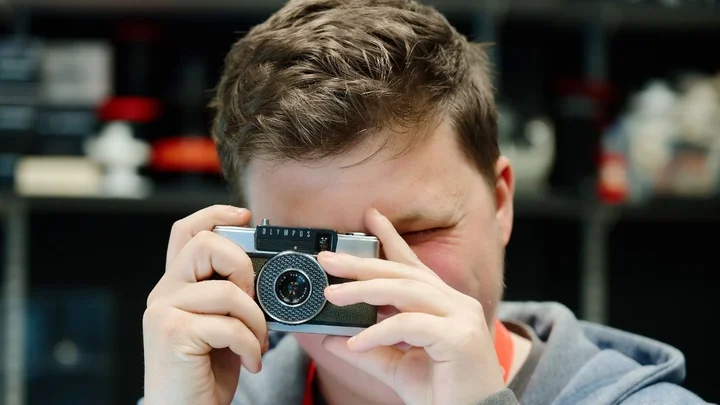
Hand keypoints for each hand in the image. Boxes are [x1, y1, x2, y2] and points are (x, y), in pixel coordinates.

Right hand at [142, 205, 267, 404]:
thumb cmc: (204, 372)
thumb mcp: (220, 325)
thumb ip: (229, 296)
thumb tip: (261, 273)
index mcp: (176, 285)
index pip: (186, 232)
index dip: (213, 214)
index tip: (244, 215)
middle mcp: (164, 293)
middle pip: (206, 245)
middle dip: (243, 269)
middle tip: (253, 302)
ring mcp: (164, 312)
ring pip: (226, 291)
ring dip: (255, 321)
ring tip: (255, 343)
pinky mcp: (172, 335)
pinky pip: (228, 325)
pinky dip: (250, 345)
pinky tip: (250, 360)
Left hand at [318, 208, 505, 404]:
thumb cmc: (444, 393)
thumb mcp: (398, 368)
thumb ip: (369, 349)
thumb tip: (332, 337)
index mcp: (443, 305)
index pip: (413, 265)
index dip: (391, 239)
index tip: (370, 217)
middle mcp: (455, 304)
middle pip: (403, 273)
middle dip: (363, 262)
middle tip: (328, 258)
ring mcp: (461, 318)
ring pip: (406, 290)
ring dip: (364, 290)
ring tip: (332, 294)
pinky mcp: (459, 337)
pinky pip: (410, 324)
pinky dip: (378, 332)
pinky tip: (354, 342)